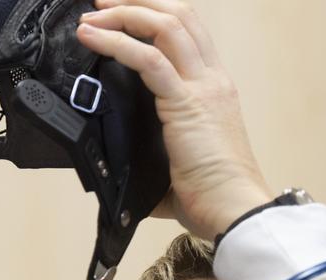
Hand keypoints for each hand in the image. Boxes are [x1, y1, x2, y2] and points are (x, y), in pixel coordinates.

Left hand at [75, 0, 272, 240]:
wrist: (234, 212)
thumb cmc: (212, 198)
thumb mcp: (179, 167)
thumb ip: (152, 160)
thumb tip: (119, 176)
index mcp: (214, 90)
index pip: (188, 32)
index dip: (154, 14)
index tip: (119, 14)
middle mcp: (212, 81)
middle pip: (179, 15)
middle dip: (137, 2)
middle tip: (102, 2)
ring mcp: (202, 89)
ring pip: (166, 25)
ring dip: (124, 14)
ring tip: (91, 17)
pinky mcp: (186, 104)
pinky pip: (148, 58)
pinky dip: (116, 42)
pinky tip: (91, 39)